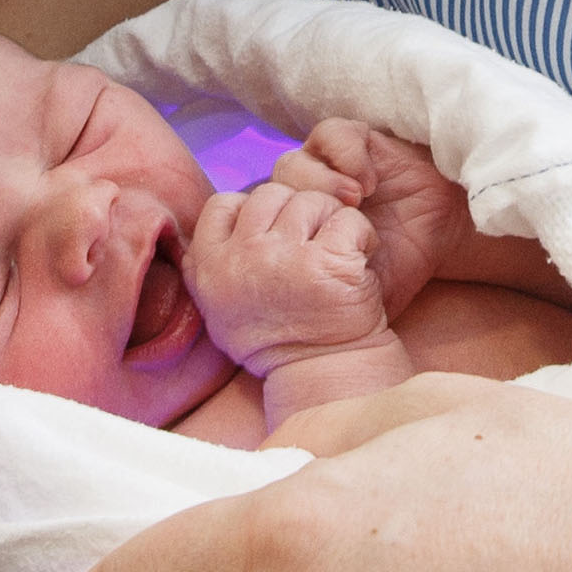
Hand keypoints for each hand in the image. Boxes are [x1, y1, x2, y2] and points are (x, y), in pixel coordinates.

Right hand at [182, 183, 395, 376]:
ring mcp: (284, 259)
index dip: (252, 210)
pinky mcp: (327, 263)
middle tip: (314, 244)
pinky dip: (362, 236)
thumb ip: (213, 265)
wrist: (325, 376)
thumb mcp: (220, 309)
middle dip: (297, 211)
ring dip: (332, 220)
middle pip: (271, 195)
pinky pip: (347, 220)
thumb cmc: (278, 342)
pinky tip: (360, 261)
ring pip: (311, 201)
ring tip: (338, 255)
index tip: (274, 233)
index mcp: (209, 268)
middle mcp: (243, 259)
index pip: (222, 204)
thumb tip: (223, 218)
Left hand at [271, 119, 472, 317]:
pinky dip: (346, 157)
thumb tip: (263, 326)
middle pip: (268, 194)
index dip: (263, 235)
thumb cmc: (393, 273)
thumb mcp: (350, 301)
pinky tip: (370, 181)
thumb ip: (309, 306)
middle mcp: (300, 199)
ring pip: (290, 163)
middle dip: (296, 213)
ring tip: (356, 202)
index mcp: (289, 237)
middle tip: (329, 230)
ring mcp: (324, 168)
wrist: (439, 239)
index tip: (296, 257)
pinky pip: (331, 136)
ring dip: (320, 183)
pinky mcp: (354, 142)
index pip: (249, 226)